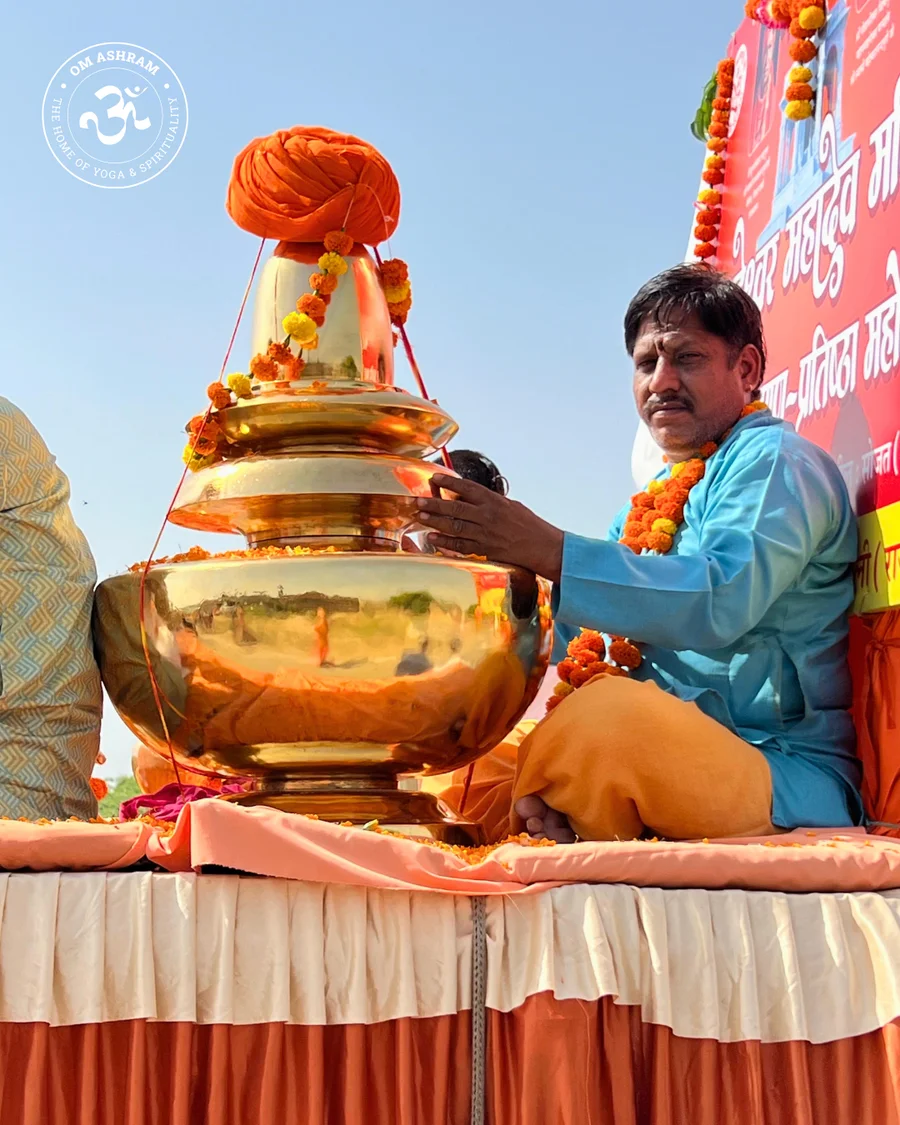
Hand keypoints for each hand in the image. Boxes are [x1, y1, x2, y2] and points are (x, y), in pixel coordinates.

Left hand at [415, 474, 564, 582]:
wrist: (544, 547)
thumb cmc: (530, 525)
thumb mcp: (512, 506)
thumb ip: (491, 502)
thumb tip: (471, 498)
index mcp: (495, 502)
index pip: (468, 488)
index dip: (449, 482)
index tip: (434, 478)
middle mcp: (488, 516)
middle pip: (456, 508)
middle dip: (434, 504)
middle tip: (417, 501)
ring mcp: (486, 534)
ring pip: (455, 526)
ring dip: (435, 522)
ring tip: (420, 517)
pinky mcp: (486, 550)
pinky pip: (461, 546)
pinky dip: (445, 542)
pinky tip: (432, 538)